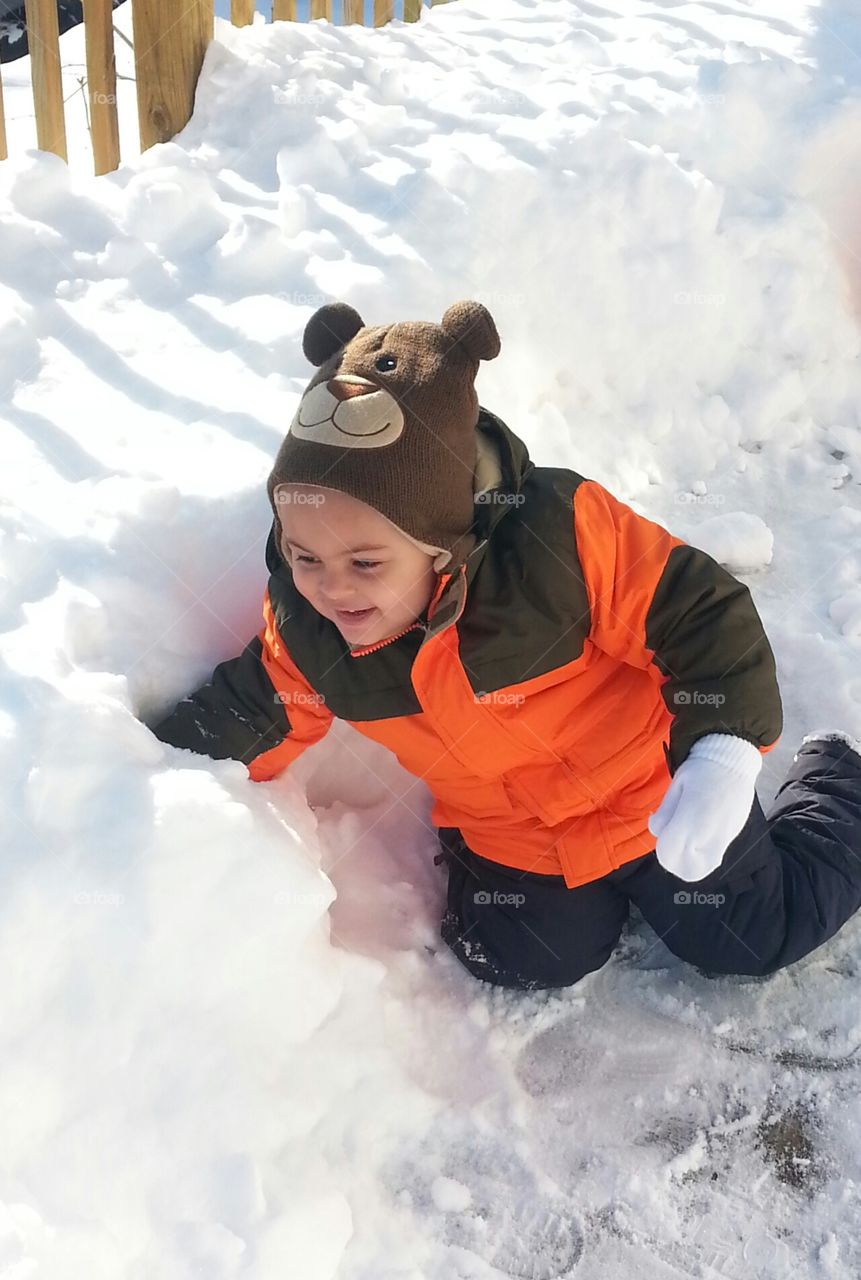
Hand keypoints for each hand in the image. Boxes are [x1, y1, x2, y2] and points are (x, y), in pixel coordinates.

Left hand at [648, 734, 762, 881]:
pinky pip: (715, 856)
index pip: (669, 854)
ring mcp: (724, 837)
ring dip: (691, 861)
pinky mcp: (733, 834)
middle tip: (673, 841)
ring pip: (704, 867)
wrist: (733, 760)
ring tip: (687, 840)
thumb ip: (665, 813)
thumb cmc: (700, 769)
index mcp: (689, 821)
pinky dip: (704, 853)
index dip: (662, 850)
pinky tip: (701, 833)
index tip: (664, 835)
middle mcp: (708, 835)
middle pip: (686, 868)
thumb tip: (657, 831)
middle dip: (675, 860)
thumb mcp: (676, 786)